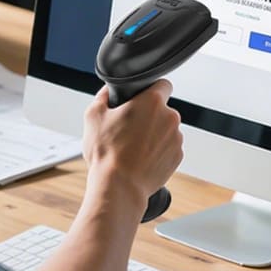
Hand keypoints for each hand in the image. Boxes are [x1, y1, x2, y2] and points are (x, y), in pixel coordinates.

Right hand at [81, 80, 183, 212]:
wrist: (119, 186)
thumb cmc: (106, 153)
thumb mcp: (93, 115)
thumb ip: (103, 95)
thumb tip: (109, 91)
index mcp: (153, 102)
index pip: (163, 84)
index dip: (151, 90)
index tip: (142, 98)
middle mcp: (170, 117)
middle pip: (162, 109)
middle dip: (149, 115)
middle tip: (129, 128)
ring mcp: (176, 138)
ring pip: (166, 129)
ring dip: (154, 133)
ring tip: (133, 147)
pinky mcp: (177, 156)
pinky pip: (168, 147)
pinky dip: (158, 150)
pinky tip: (141, 157)